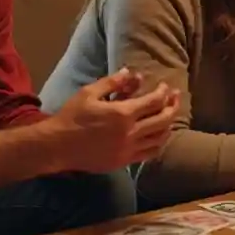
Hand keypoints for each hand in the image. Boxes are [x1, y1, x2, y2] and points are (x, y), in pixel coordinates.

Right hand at [52, 70, 180, 172]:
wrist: (58, 145)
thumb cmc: (72, 116)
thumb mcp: (90, 93)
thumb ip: (113, 82)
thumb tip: (133, 73)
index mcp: (123, 114)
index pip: (154, 101)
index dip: (164, 92)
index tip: (165, 87)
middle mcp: (130, 133)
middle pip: (163, 120)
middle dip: (173, 106)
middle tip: (176, 98)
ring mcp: (128, 149)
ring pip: (160, 138)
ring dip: (168, 125)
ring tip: (169, 116)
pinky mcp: (124, 161)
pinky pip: (149, 154)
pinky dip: (158, 144)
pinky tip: (158, 137)